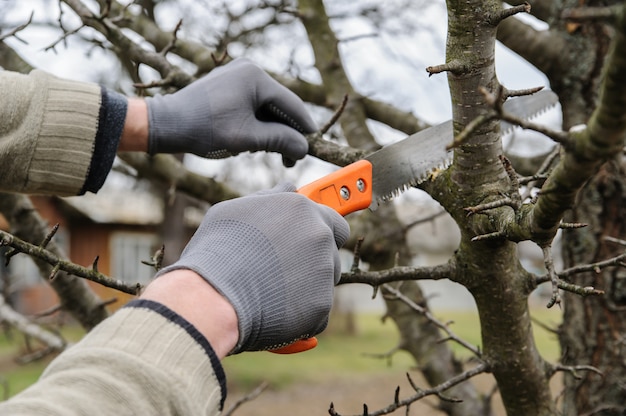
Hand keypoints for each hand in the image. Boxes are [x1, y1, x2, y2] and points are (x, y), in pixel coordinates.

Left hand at [145, 58, 315, 166]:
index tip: (314, 147)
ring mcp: (237, 75)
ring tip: (267, 152)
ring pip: (267, 106)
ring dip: (271, 130)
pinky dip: (258, 123)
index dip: (305, 128)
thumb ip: (280, 141)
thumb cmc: (204, 129)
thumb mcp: (248, 138)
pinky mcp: (228, 85)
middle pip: (280, 105)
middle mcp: (248, 69)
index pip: (291, 104)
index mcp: (255, 76)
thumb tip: (304, 148)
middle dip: (285, 132)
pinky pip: (253, 104)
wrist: (167, 124)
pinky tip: (254, 141)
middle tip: (288, 159)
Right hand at [156, 183, 349, 353]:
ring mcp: (323, 270)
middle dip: (316, 258)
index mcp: (301, 209)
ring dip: (307, 285)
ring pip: (325, 280)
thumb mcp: (235, 211)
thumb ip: (269, 197)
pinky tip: (274, 311)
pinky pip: (318, 310)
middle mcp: (318, 235)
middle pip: (332, 250)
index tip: (310, 240)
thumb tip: (288, 187)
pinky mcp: (321, 304)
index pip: (332, 217)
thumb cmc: (216, 251)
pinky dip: (302, 313)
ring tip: (271, 290)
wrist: (211, 296)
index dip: (321, 229)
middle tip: (286, 269)